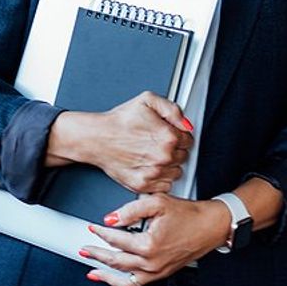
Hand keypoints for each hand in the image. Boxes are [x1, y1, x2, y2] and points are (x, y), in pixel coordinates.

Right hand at [50, 91, 192, 193]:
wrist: (97, 137)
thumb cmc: (119, 121)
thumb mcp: (147, 100)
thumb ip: (173, 109)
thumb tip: (187, 123)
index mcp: (168, 137)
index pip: (189, 140)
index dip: (179, 135)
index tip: (168, 134)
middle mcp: (163, 157)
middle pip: (184, 157)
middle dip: (174, 150)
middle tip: (156, 142)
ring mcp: (154, 173)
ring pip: (176, 172)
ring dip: (168, 165)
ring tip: (151, 154)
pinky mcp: (143, 185)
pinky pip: (164, 185)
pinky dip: (159, 177)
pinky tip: (148, 166)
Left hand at [80, 194, 230, 285]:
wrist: (210, 226)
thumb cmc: (189, 214)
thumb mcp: (157, 202)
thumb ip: (131, 210)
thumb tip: (111, 218)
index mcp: (149, 244)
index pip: (116, 239)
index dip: (101, 233)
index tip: (92, 227)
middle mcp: (152, 262)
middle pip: (115, 260)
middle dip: (96, 254)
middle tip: (83, 249)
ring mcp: (156, 271)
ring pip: (123, 277)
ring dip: (105, 273)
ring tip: (91, 268)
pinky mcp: (161, 274)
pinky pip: (136, 284)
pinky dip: (121, 283)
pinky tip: (112, 278)